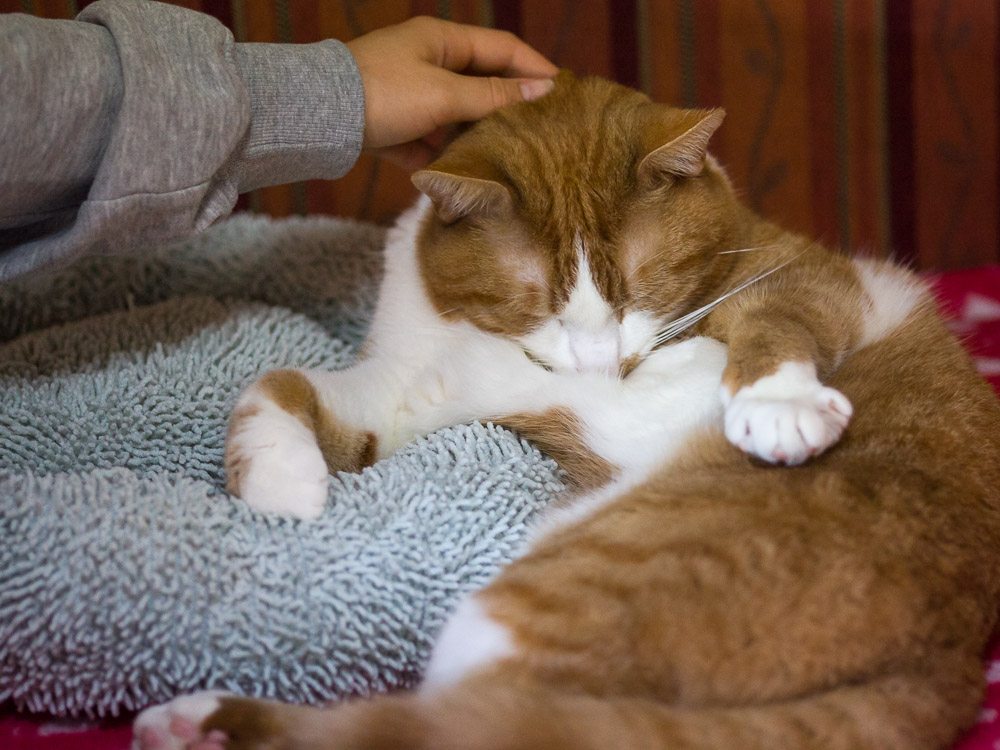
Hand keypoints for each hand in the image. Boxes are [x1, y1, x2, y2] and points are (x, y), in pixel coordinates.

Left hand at [346, 16, 556, 169]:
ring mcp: (408, 94)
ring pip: (456, 114)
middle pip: (481, 82)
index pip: (504, 48)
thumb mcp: (445, 94)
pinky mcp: (391, 126)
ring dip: (478, 133)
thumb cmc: (383, 93)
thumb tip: (540, 91)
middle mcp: (427, 61)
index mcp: (442, 40)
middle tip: (541, 130)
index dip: (536, 68)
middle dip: (509, 104)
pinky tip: (460, 176)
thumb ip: (492, 96)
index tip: (564, 92)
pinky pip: (427, 140)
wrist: (318, 118)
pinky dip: (443, 155)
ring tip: (506, 158)